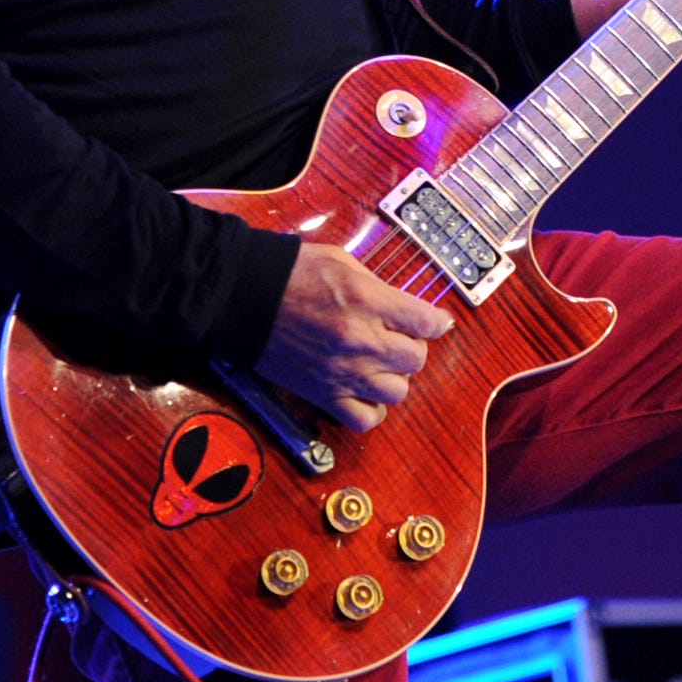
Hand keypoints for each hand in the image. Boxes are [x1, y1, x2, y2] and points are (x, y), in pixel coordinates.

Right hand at [254, 243, 453, 431]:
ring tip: (380, 362)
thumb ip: (376, 286)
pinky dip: (372, 409)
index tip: (436, 322)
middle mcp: (360, 340)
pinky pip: (364, 419)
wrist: (243, 297)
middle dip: (412, 345)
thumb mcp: (343, 262)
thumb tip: (400, 305)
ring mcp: (342, 372)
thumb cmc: (291, 272)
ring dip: (394, 376)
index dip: (437, 321)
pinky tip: (366, 390)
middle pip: (416, 358)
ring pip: (397, 391)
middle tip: (398, 336)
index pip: (426, 321)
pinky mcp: (322, 394)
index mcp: (367, 301)